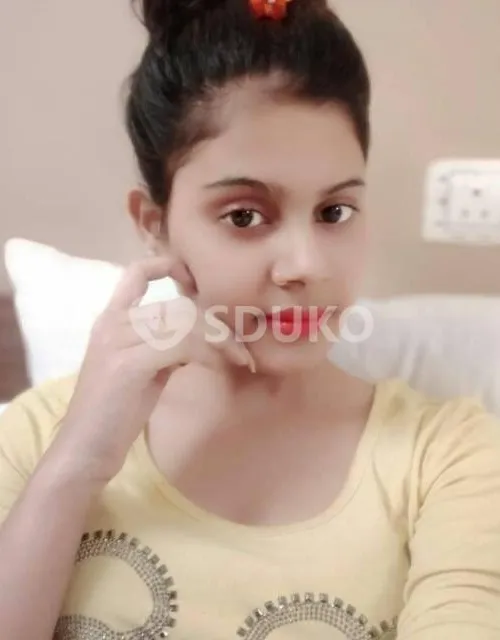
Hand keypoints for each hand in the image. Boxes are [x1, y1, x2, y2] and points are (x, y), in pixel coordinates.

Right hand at [49, 255, 254, 483]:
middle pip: (179, 307)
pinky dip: (208, 354)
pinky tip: (217, 368)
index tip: (192, 277)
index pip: (134, 274)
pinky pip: (182, 344)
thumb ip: (163, 347)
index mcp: (111, 320)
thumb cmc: (114, 415)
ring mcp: (118, 340)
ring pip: (184, 323)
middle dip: (216, 325)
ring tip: (240, 360)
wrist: (85, 450)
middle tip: (241, 350)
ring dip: (220, 341)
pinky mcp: (128, 363)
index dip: (164, 265)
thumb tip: (202, 339)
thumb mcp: (142, 371)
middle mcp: (112, 323)